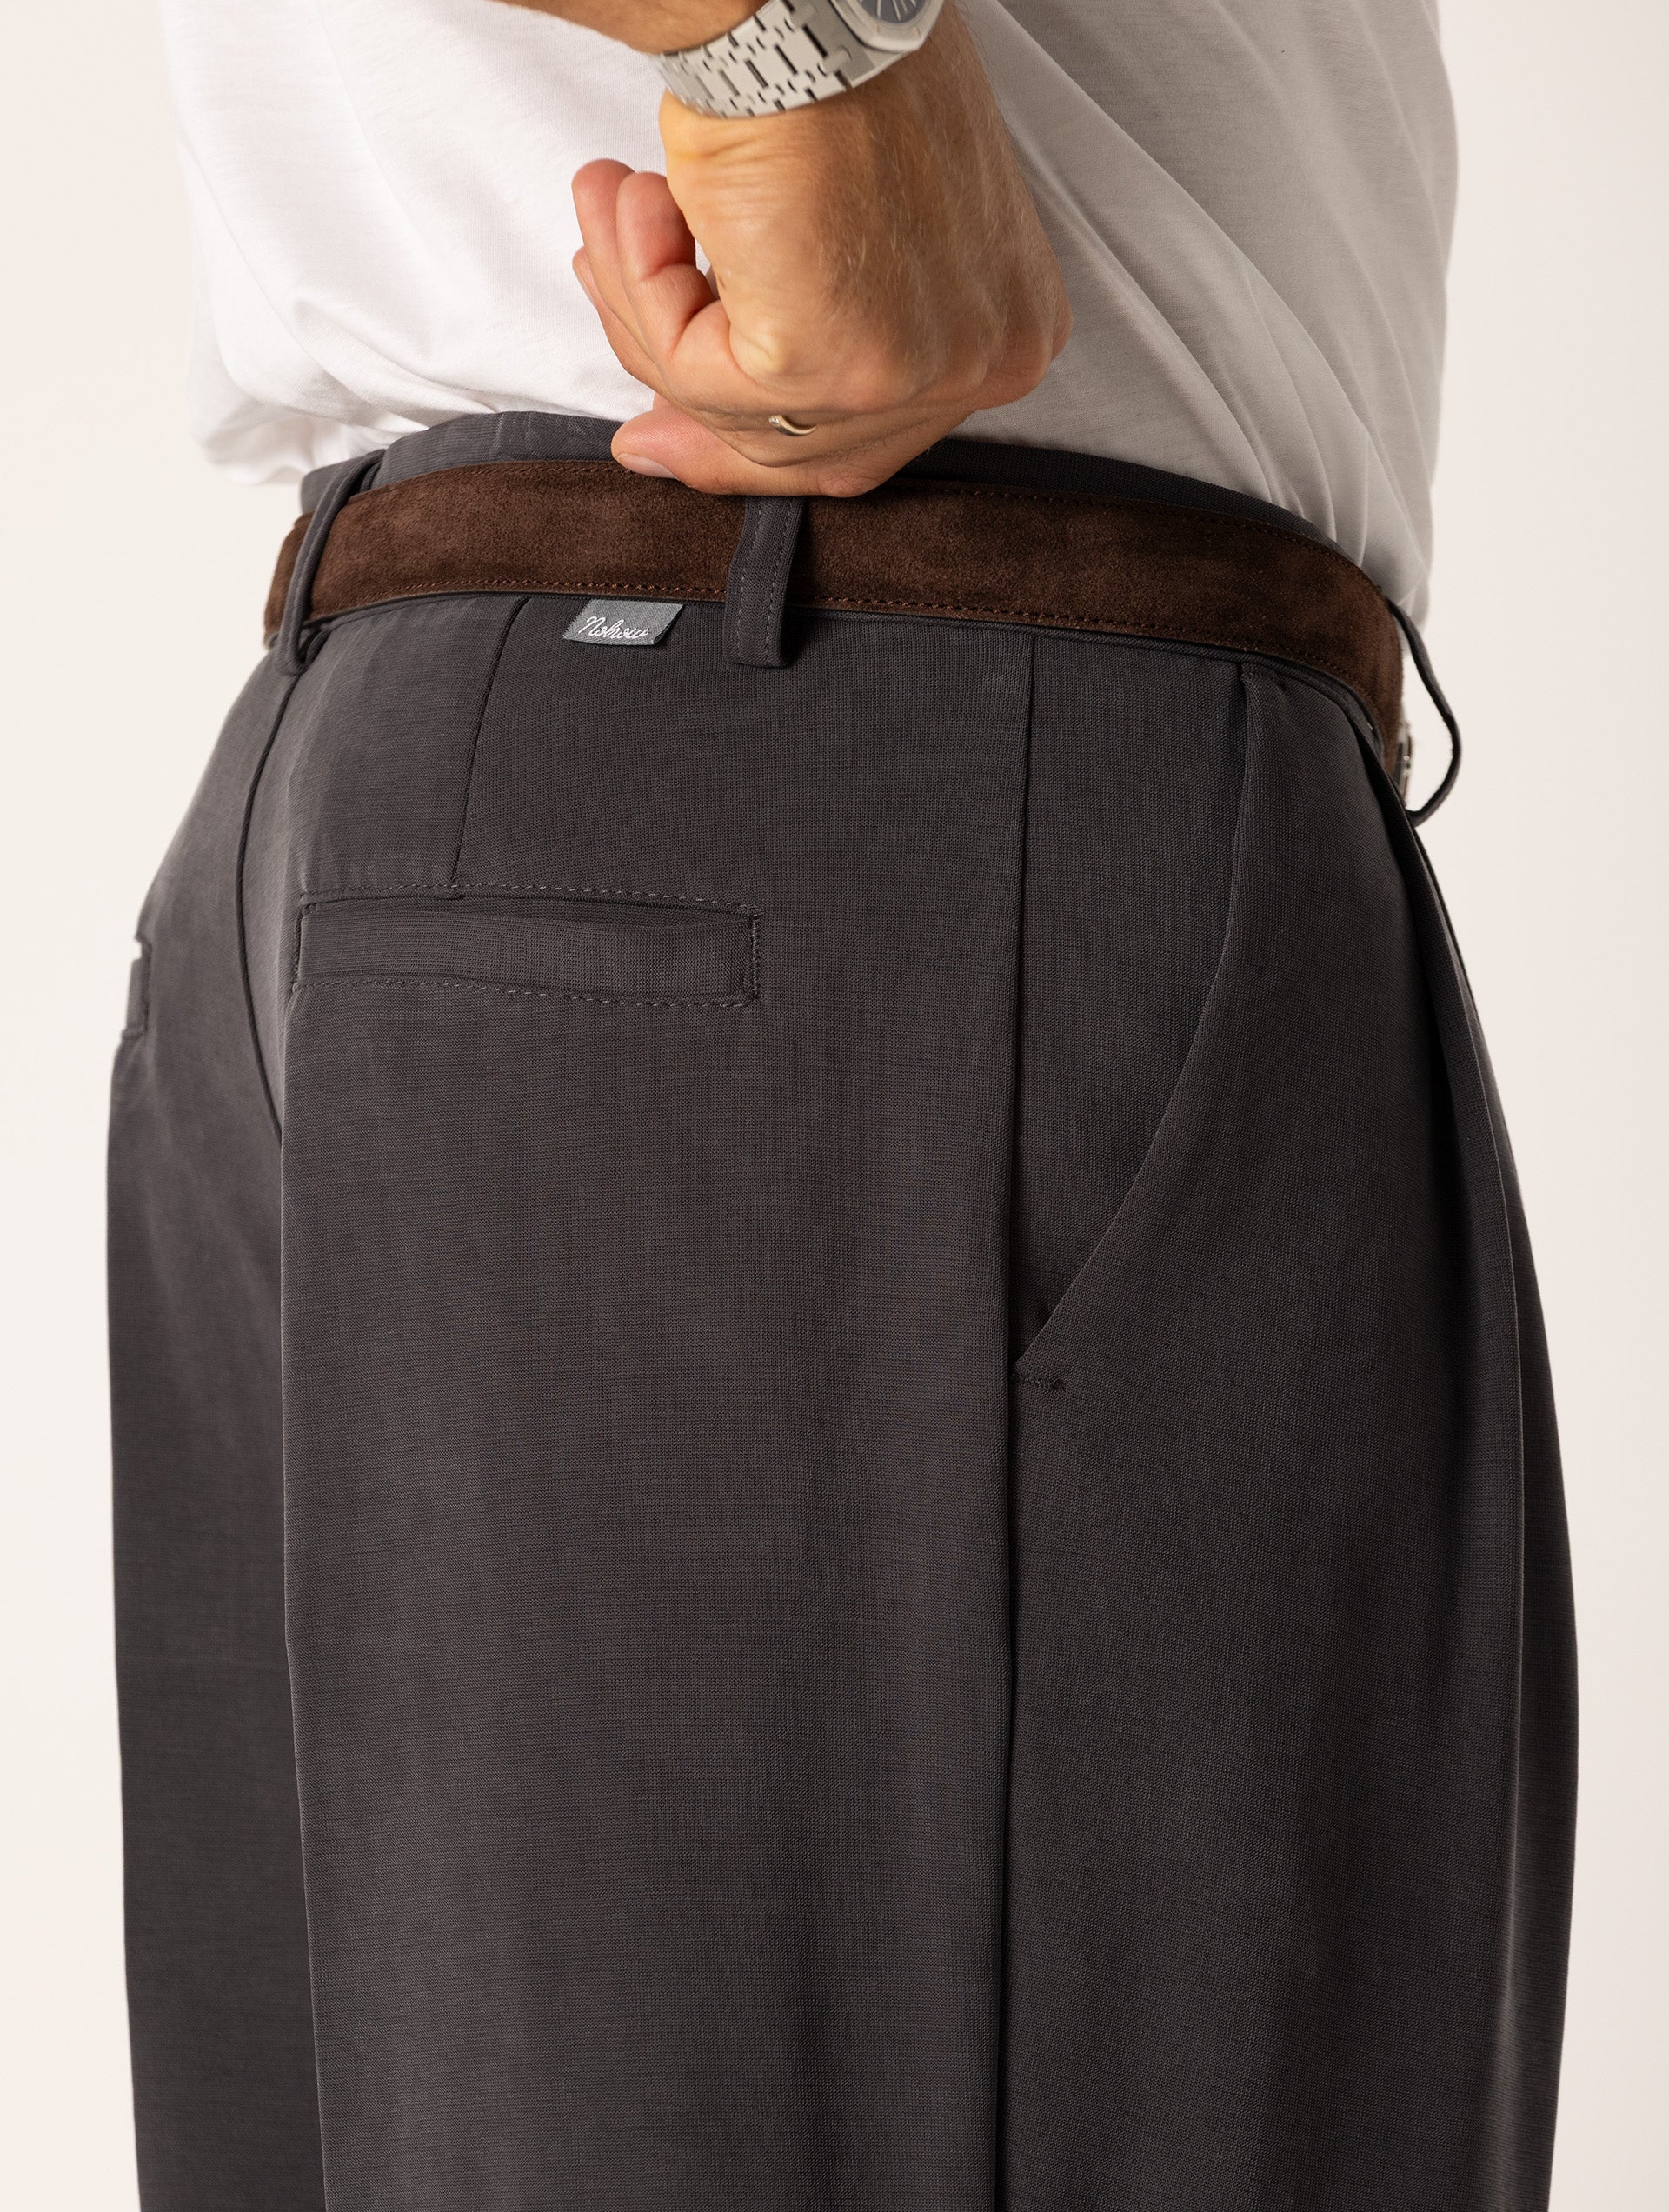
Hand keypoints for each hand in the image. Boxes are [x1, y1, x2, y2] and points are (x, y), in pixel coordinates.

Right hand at [570, 4, 1070, 495]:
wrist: (800, 2)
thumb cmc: (834, 63)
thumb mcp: (842, 225)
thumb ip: (802, 323)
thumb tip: (686, 420)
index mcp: (1011, 328)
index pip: (875, 437)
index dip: (760, 435)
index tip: (666, 429)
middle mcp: (987, 362)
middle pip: (812, 448)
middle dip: (694, 408)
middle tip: (628, 400)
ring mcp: (916, 375)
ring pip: (742, 412)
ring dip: (648, 305)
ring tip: (611, 207)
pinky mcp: (835, 369)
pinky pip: (700, 375)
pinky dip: (642, 287)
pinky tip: (631, 202)